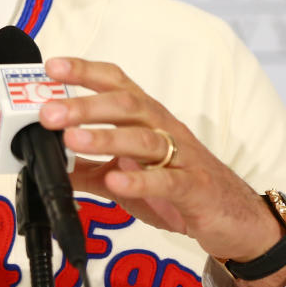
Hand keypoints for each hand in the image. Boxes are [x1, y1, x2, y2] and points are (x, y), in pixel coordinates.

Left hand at [38, 57, 284, 263]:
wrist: (237, 218)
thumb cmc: (180, 187)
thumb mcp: (127, 176)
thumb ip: (89, 169)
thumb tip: (49, 164)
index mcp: (147, 119)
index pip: (115, 83)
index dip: (85, 71)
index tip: (52, 67)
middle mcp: (164, 129)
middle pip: (125, 105)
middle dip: (85, 106)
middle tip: (48, 113)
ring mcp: (182, 157)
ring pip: (143, 139)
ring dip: (105, 138)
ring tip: (72, 141)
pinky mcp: (195, 188)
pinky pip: (168, 180)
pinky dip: (141, 180)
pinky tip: (116, 181)